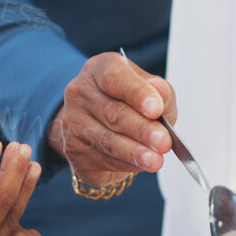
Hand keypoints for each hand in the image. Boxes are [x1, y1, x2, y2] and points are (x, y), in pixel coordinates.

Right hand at [49, 52, 175, 187]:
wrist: (103, 126)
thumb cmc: (131, 104)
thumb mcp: (152, 91)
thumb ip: (161, 93)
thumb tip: (161, 94)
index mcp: (99, 69)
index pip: (114, 77)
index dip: (136, 93)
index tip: (155, 108)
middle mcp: (80, 93)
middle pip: (112, 112)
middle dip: (141, 129)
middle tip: (163, 141)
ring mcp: (73, 123)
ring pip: (107, 141)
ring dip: (134, 152)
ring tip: (155, 160)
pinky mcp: (73, 151)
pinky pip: (102, 160)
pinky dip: (126, 165)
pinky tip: (140, 165)